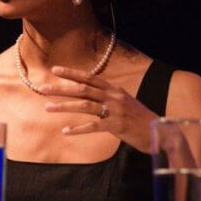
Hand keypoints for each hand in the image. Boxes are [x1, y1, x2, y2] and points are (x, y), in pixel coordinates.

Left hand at [40, 65, 159, 152]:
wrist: (158, 131)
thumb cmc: (140, 118)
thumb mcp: (125, 103)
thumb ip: (109, 97)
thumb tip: (92, 94)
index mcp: (115, 89)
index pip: (90, 78)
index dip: (72, 73)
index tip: (55, 70)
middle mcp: (114, 97)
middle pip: (83, 89)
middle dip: (61, 88)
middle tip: (43, 88)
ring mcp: (115, 111)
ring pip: (84, 106)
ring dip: (64, 106)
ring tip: (48, 108)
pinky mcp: (116, 126)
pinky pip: (93, 126)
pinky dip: (78, 128)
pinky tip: (66, 131)